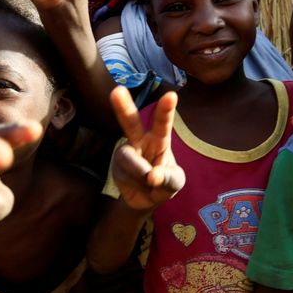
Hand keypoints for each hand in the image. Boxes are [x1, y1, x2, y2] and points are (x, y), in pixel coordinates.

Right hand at [109, 86, 184, 209]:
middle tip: (117, 91)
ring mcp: (126, 153)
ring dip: (138, 169)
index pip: (162, 123)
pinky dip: (134, 181)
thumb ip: (168, 179)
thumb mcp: (175, 182)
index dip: (166, 109)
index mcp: (160, 139)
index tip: (171, 95)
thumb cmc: (164, 184)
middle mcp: (140, 141)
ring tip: (149, 181)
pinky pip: (124, 173)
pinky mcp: (116, 166)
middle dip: (123, 107)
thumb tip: (152, 176)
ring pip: (127, 156)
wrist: (145, 201)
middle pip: (131, 122)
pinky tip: (139, 185)